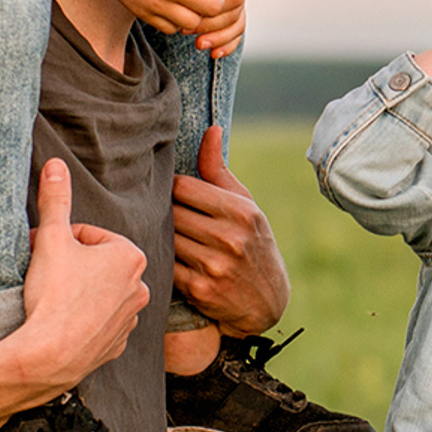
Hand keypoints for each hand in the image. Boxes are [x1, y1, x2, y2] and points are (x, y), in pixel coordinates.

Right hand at [9, 161, 150, 400]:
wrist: (49, 354)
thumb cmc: (54, 294)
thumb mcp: (51, 239)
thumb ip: (55, 200)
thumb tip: (56, 164)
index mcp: (130, 256)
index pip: (89, 236)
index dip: (61, 241)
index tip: (43, 253)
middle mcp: (141, 286)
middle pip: (96, 265)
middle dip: (71, 266)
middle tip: (45, 275)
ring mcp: (131, 318)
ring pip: (99, 293)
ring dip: (79, 292)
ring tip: (53, 301)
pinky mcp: (117, 344)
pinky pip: (99, 323)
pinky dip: (83, 320)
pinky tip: (63, 323)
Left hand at [173, 127, 288, 334]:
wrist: (266, 302)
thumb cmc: (252, 244)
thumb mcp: (245, 206)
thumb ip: (220, 171)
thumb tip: (211, 129)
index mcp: (242, 211)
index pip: (184, 187)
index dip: (174, 189)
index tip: (176, 195)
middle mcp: (230, 237)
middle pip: (172, 213)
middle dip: (167, 214)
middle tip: (169, 217)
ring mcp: (214, 265)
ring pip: (167, 238)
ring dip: (164, 238)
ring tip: (172, 237)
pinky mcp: (200, 289)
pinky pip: (167, 266)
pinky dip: (167, 262)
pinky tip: (175, 260)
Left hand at [194, 0, 250, 59]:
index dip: (214, 8)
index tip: (190, 11)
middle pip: (235, 11)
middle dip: (212, 25)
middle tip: (187, 31)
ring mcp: (235, 0)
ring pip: (237, 24)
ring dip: (219, 37)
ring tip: (198, 44)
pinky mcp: (229, 14)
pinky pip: (235, 32)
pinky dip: (226, 45)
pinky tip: (213, 53)